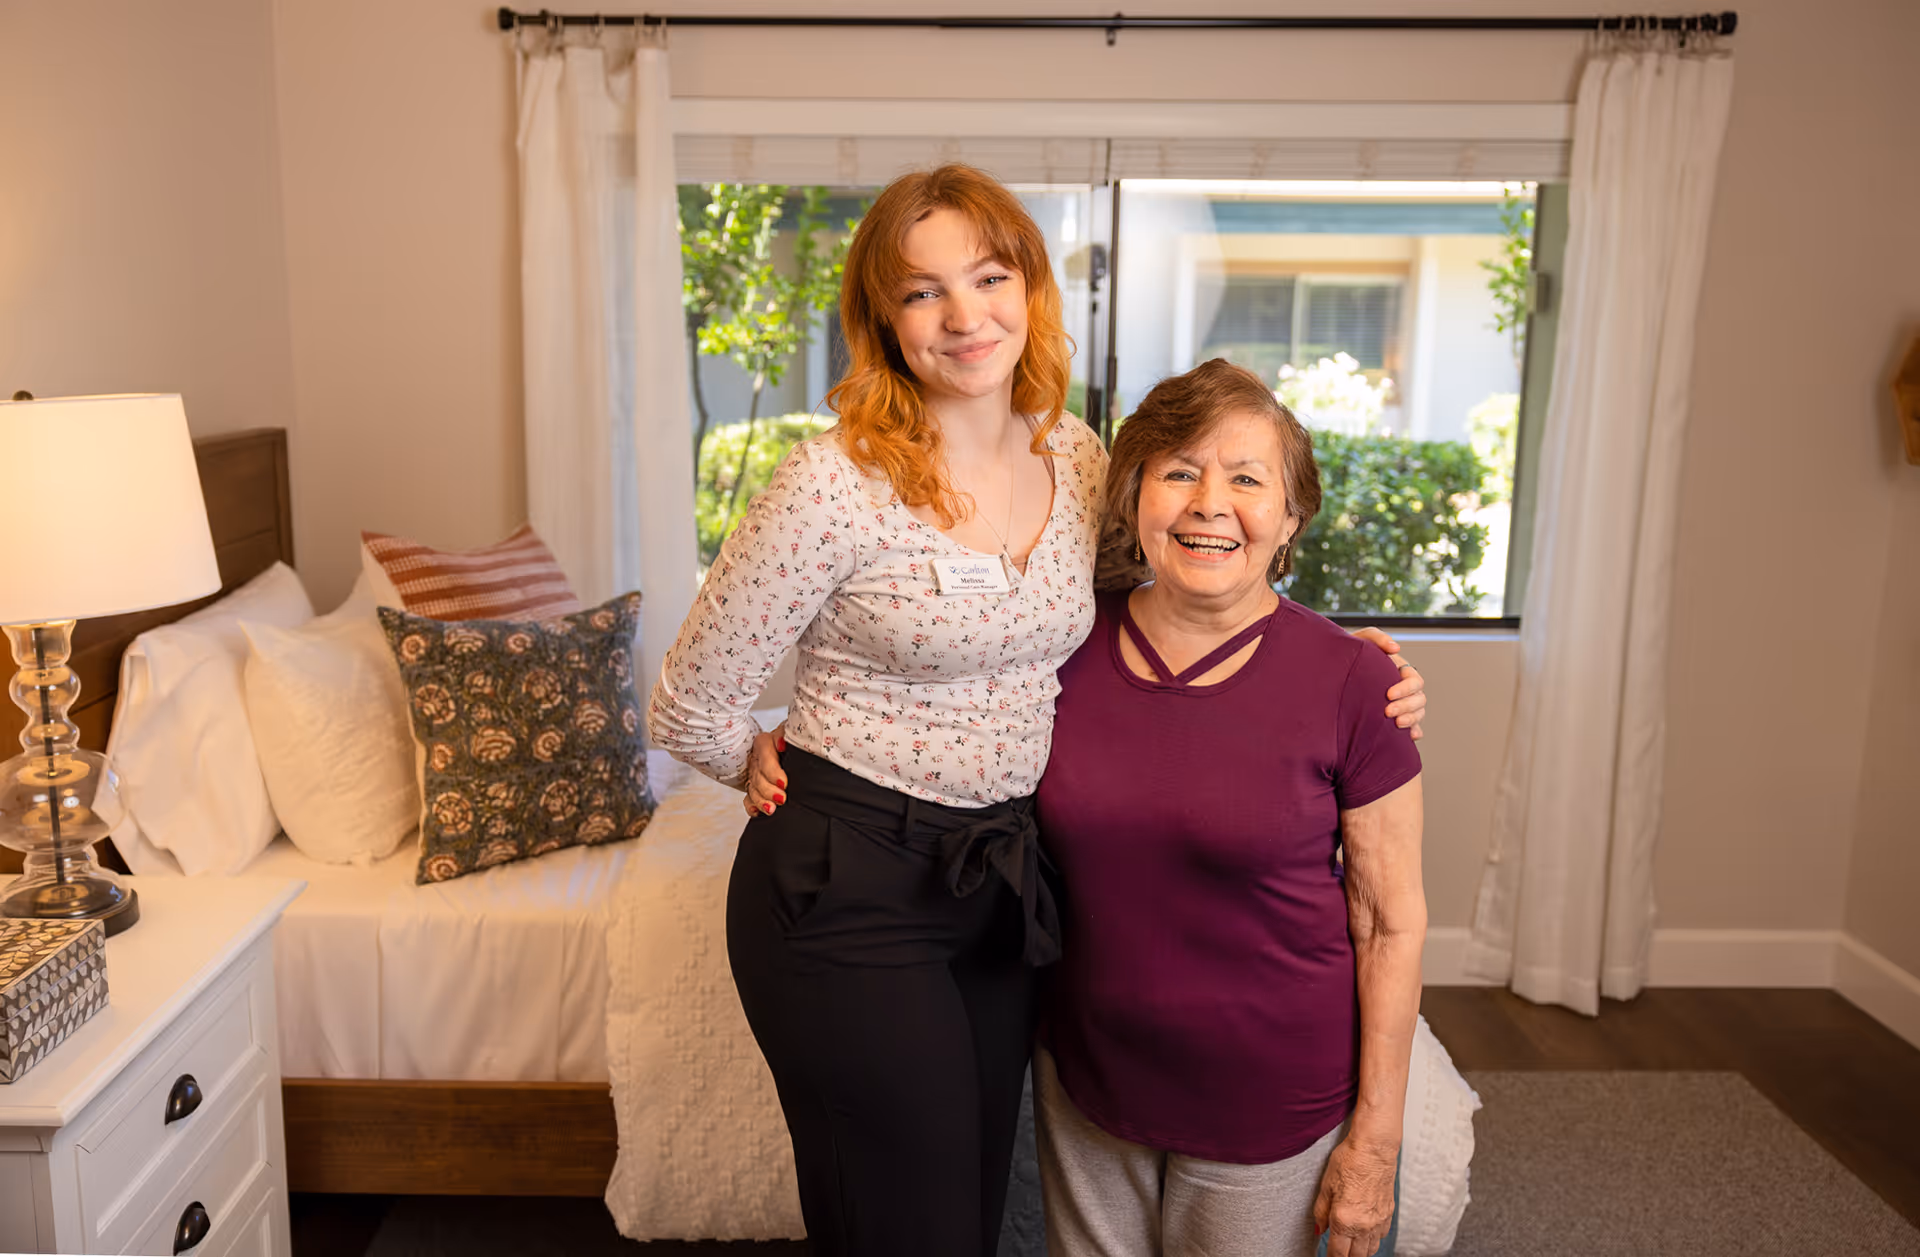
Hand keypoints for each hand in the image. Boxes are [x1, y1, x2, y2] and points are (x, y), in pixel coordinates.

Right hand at [743, 723, 788, 818]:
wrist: (793, 747)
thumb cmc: (793, 739)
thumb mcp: (791, 731)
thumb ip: (786, 734)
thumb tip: (782, 744)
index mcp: (764, 743)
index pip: (764, 757)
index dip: (772, 772)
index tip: (784, 783)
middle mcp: (757, 758)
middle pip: (758, 777)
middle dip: (769, 790)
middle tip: (782, 799)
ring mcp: (754, 774)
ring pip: (753, 790)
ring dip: (761, 801)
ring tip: (771, 810)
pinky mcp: (754, 786)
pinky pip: (749, 799)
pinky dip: (752, 806)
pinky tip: (757, 813)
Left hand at [1312, 1135, 1397, 1256]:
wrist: (1374, 1149)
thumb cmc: (1349, 1161)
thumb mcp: (1326, 1185)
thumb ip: (1321, 1211)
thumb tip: (1319, 1229)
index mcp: (1344, 1220)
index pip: (1337, 1253)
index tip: (1327, 1256)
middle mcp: (1364, 1225)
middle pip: (1355, 1256)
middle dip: (1345, 1256)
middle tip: (1337, 1250)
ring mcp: (1378, 1221)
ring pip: (1370, 1250)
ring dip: (1359, 1251)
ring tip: (1349, 1245)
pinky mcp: (1388, 1214)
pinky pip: (1380, 1237)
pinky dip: (1372, 1239)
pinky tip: (1364, 1231)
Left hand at [1350, 627, 1425, 741]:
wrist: (1334, 671)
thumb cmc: (1348, 654)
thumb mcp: (1360, 640)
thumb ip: (1377, 637)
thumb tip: (1396, 648)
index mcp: (1400, 670)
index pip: (1415, 680)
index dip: (1406, 689)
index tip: (1388, 695)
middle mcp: (1403, 688)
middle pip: (1420, 699)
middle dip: (1407, 707)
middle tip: (1387, 712)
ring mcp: (1400, 703)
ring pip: (1419, 713)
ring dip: (1412, 720)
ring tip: (1396, 725)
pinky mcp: (1394, 717)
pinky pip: (1412, 727)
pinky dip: (1413, 731)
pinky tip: (1409, 736)